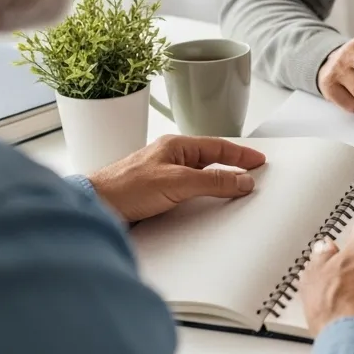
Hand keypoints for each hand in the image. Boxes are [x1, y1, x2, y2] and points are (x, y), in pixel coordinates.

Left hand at [88, 135, 266, 222]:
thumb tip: (243, 181)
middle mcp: (170, 159)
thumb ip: (213, 182)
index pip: (217, 147)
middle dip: (232, 168)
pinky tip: (207, 206)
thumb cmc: (125, 188)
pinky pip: (188, 193)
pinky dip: (202, 197)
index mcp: (176, 146)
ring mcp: (162, 177)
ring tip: (236, 192)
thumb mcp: (177, 182)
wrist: (95, 208)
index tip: (259, 161)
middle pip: (210, 161)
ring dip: (217, 184)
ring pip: (199, 178)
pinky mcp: (156, 196)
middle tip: (253, 176)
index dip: (240, 155)